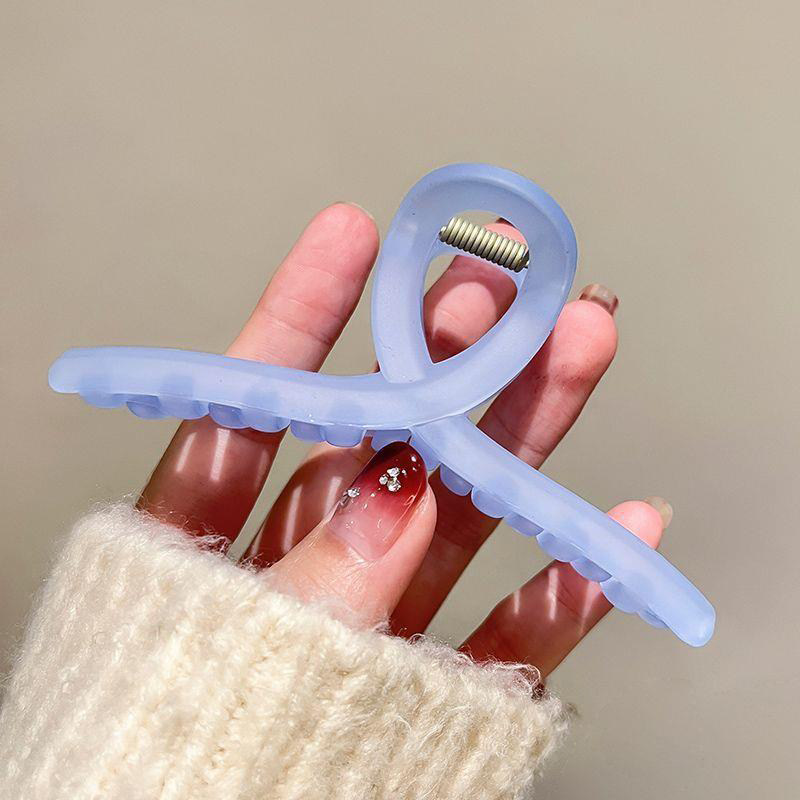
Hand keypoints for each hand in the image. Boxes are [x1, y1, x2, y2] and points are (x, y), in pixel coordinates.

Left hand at [137, 203, 669, 679]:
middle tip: (503, 285)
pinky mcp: (431, 696)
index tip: (351, 235)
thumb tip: (396, 490)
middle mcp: (296, 574)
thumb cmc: (158, 774)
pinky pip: (510, 637)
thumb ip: (314, 583)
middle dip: (440, 360)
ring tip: (581, 346)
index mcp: (200, 555)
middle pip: (379, 443)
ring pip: (460, 514)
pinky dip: (566, 588)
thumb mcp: (217, 667)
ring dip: (524, 436)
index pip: (251, 409)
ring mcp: (374, 627)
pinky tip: (620, 522)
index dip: (302, 319)